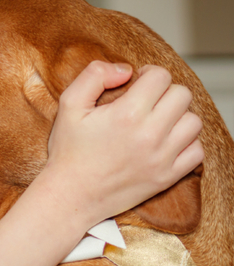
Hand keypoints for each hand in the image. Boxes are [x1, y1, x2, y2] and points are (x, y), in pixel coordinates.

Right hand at [44, 61, 203, 229]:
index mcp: (127, 114)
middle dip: (164, 93)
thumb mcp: (69, 105)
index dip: (148, 74)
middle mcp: (149, 135)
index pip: (160, 77)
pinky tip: (165, 142)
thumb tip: (126, 69)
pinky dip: (186, 143)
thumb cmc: (68, 151)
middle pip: (182, 95)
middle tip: (147, 102)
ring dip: (178, 116)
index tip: (137, 83)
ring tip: (157, 121)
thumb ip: (95, 75)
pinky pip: (197, 151)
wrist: (71, 195)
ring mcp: (162, 158)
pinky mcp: (167, 177)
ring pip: (193, 122)